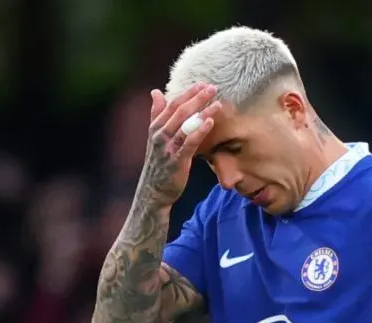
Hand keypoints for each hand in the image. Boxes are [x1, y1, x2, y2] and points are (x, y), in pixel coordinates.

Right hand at [142, 83, 222, 205]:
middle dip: (197, 98)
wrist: (153, 191)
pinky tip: (210, 122)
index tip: (202, 83)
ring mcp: (167, 148)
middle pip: (179, 111)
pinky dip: (199, 131)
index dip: (187, 93)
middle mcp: (159, 135)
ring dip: (202, 112)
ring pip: (185, 125)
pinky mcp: (176, 161)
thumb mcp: (154, 136)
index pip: (172, 104)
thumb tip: (156, 91)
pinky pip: (189, 143)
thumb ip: (156, 113)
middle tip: (213, 87)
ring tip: (217, 102)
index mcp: (155, 127)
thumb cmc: (158, 163)